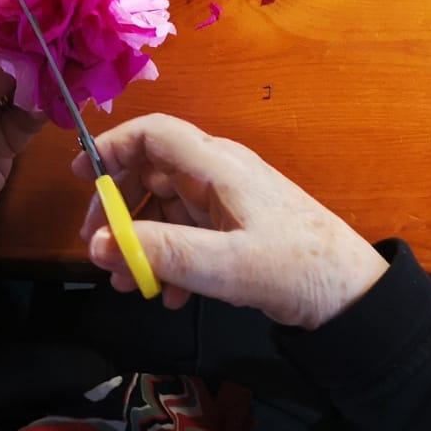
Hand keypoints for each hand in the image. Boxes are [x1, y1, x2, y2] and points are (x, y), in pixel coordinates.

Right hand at [76, 114, 388, 329]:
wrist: (350, 293)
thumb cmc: (295, 267)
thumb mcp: (224, 266)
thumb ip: (161, 252)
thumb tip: (100, 244)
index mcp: (219, 166)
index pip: (155, 133)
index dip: (112, 147)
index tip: (80, 178)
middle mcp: (220, 174)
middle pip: (151, 170)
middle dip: (119, 210)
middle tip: (98, 250)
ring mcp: (228, 201)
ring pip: (166, 207)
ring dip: (142, 242)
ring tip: (129, 284)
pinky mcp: (235, 228)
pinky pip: (187, 233)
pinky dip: (170, 259)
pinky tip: (171, 296)